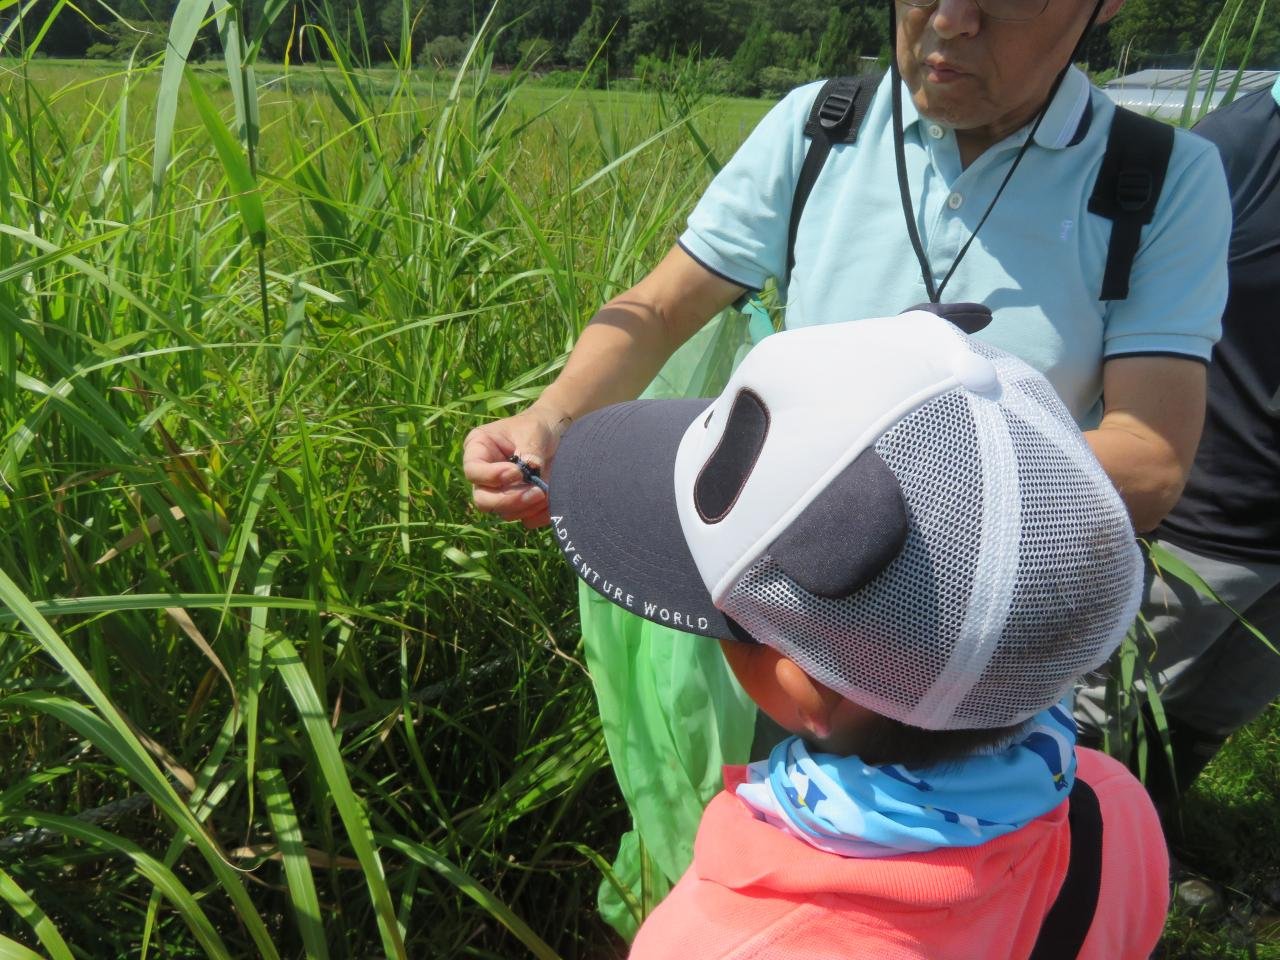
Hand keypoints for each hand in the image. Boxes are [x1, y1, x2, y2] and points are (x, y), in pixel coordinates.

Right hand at [462, 407, 568, 527]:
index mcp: (478, 449)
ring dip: (527, 507)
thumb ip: (529, 452)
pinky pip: (524, 518)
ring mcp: (500, 492)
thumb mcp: (533, 432)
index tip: (517, 472)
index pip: (473, 471)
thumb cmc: (537, 426)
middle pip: (483, 500)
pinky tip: (552, 501)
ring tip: (547, 492)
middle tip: (536, 492)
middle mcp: (484, 475)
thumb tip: (531, 474)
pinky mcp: (518, 504)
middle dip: (509, 499)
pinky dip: (539, 514)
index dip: (492, 477)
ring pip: (504, 512)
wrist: (556, 433)